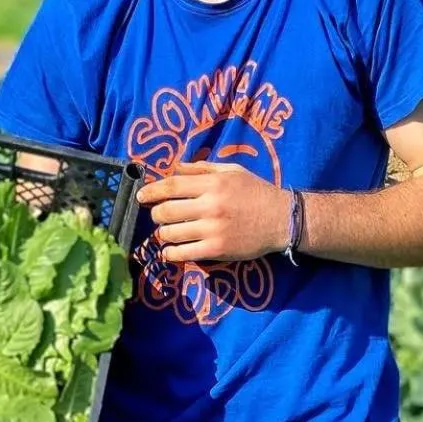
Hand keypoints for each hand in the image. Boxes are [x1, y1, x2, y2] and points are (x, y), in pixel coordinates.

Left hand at [138, 161, 292, 264]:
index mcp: (213, 183)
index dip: (151, 191)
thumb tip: (173, 168)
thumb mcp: (231, 171)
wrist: (282, 219)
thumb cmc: (256, 192)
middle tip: (158, 216)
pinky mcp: (217, 250)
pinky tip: (170, 251)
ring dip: (163, 234)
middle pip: (165, 211)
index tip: (141, 196)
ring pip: (170, 233)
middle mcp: (210, 205)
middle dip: (155, 214)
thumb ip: (201, 169)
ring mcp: (213, 229)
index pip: (171, 186)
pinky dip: (170, 253)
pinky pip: (183, 253)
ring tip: (167, 233)